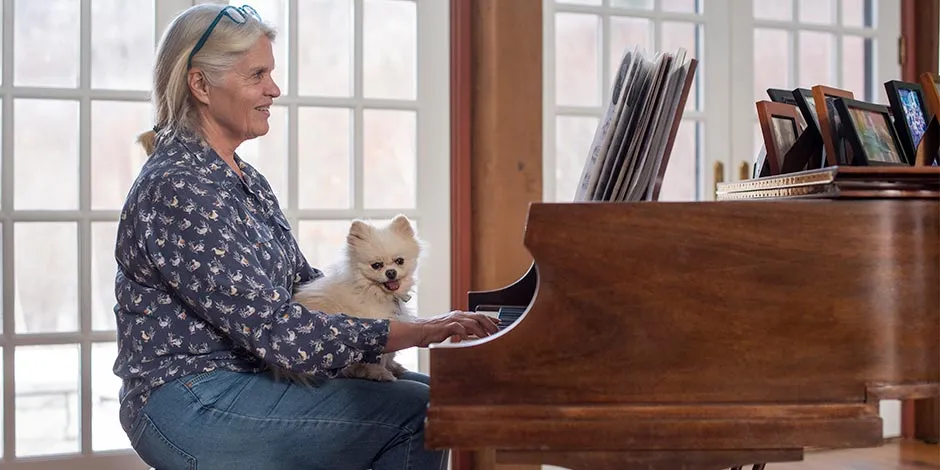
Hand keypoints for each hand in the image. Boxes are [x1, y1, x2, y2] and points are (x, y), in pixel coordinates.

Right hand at [384, 311, 499, 351]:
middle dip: (490, 324)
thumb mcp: (451, 331)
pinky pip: (460, 329)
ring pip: (473, 323)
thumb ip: (463, 331)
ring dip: (482, 331)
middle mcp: (458, 316)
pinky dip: (467, 335)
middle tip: (498, 332)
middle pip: (479, 317)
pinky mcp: (447, 326)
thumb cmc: (432, 333)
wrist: (417, 331)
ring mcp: (453, 320)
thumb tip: (474, 335)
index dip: (490, 319)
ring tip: (489, 339)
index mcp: (459, 316)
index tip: (499, 323)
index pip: (478, 315)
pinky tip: (472, 341)